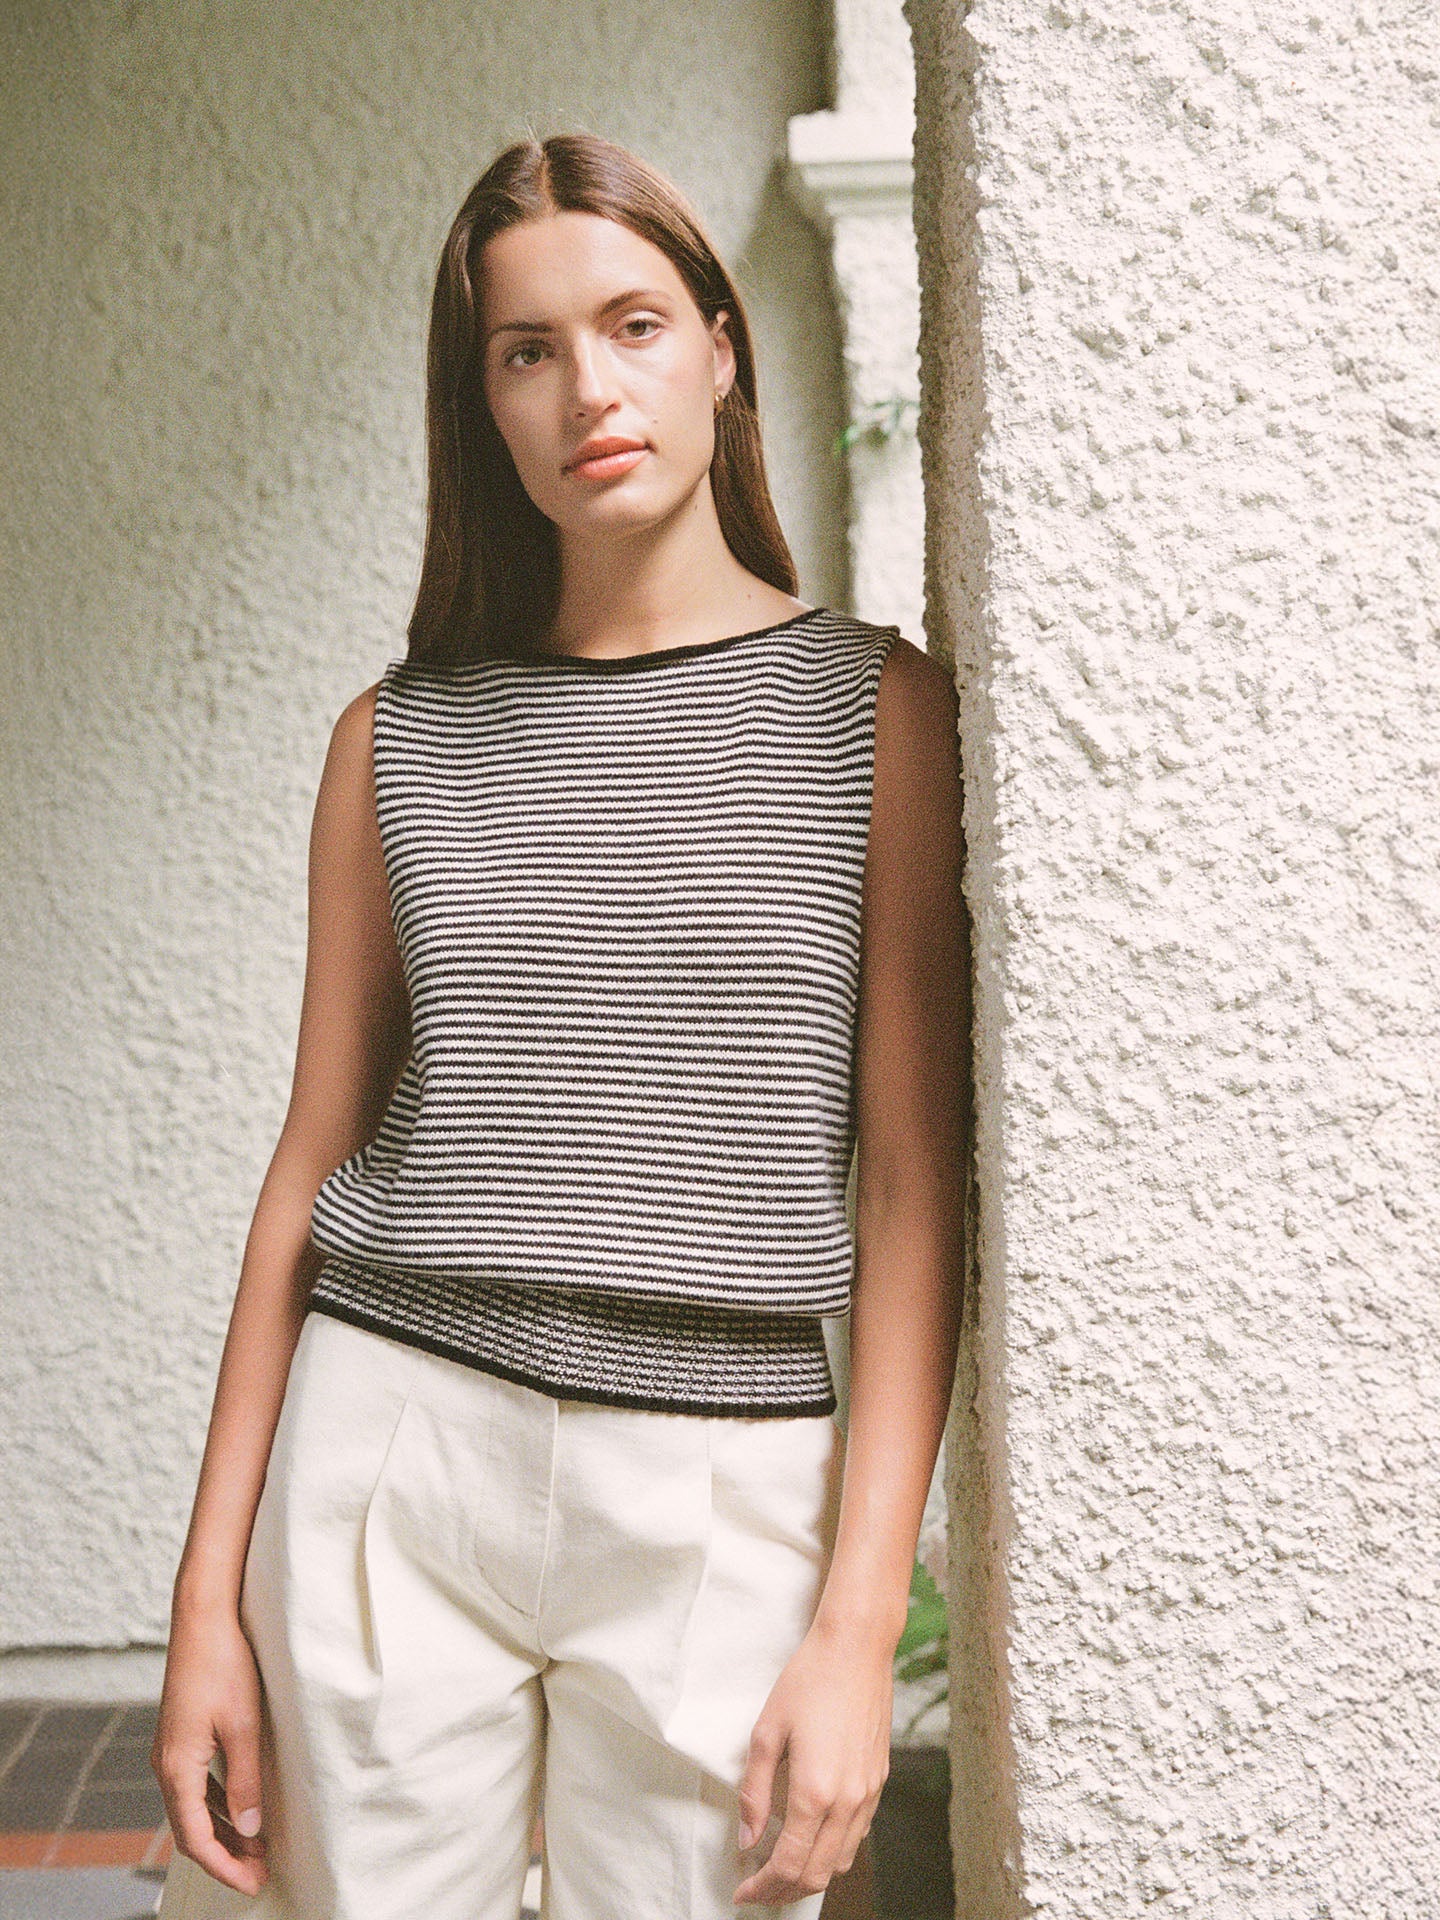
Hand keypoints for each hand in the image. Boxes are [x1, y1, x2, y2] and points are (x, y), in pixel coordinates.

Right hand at [151, 1598, 269, 1894]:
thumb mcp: (244, 1725)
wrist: (203, 1618)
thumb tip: (252, 1828)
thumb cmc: (225, 1665)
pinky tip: (243, 1808)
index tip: (253, 1884)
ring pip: (194, 1809)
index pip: (197, 1839)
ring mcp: (171, 1751)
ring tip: (258, 1847)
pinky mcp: (181, 1736)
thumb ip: (246, 1779)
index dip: (225, 1867)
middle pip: (192, 1830)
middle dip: (225, 1856)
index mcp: (177, 1768)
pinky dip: (218, 1805)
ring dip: (224, 1831)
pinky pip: (196, 1786)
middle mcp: (167, 1765)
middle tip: (259, 1873)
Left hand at [733, 1613, 893, 1906]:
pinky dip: (833, 1853)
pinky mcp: (879, 1781)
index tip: (741, 1892)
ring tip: (781, 1874)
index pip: (788, 1864)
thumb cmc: (808, 1681)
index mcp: (815, 1793)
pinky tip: (813, 1842)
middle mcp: (847, 1802)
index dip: (762, 1887)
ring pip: (840, 1861)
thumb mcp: (766, 1731)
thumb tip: (747, 1838)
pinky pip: (857, 1836)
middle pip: (816, 1874)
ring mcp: (868, 1794)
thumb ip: (754, 1791)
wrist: (856, 1649)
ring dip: (810, 1877)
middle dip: (783, 1892)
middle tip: (757, 1890)